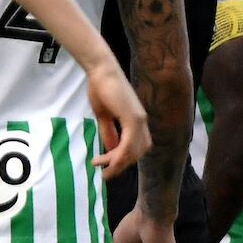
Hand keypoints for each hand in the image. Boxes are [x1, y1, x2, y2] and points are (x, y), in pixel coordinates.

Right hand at [86, 63, 150, 177]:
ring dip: (119, 163)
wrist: (100, 70)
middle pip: (137, 153)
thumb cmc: (100, 88)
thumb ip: (109, 132)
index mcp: (136, 121)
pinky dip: (121, 155)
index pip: (136, 148)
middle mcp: (141, 121)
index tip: (106, 166)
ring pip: (134, 151)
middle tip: (104, 172)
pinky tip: (111, 162)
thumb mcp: (104, 116)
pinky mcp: (132, 117)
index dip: (123, 160)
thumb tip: (112, 149)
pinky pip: (130, 143)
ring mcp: (139, 119)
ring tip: (103, 170)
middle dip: (121, 165)